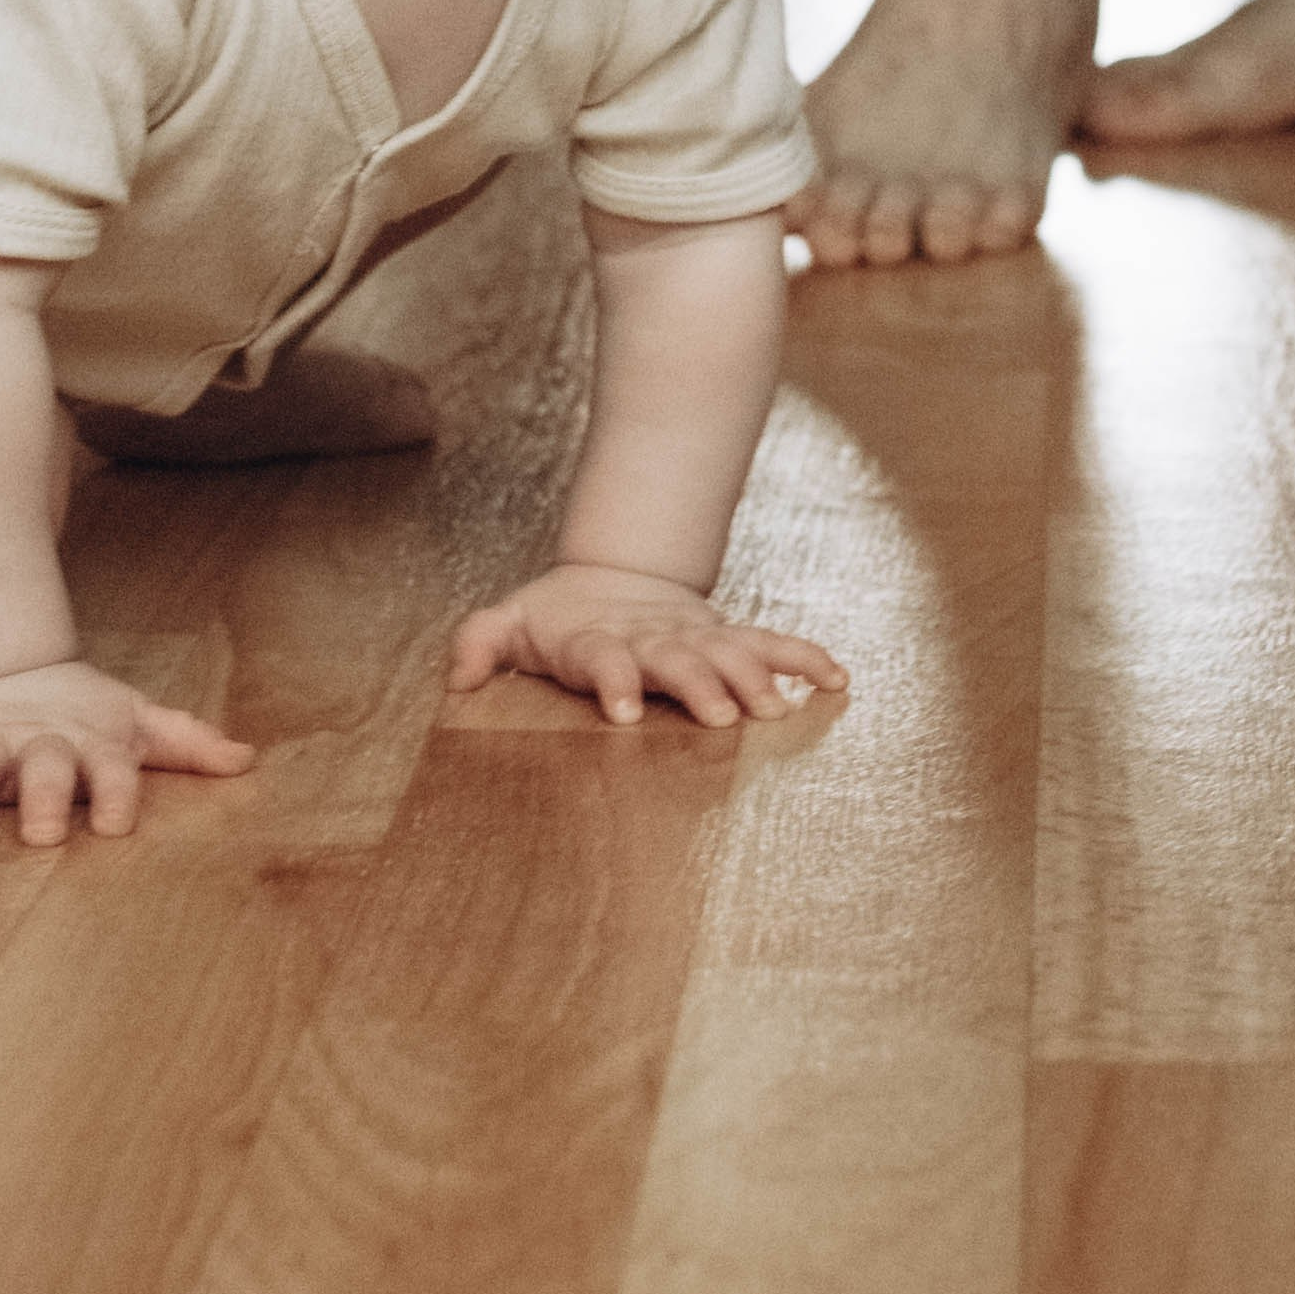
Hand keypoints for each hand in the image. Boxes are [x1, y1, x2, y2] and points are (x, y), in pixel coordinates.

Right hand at [0, 660, 255, 846]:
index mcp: (83, 741)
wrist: (3, 666)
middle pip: (39, 769)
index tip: (116, 824)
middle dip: (42, 798)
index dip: (116, 791)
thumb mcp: (133, 720)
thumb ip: (185, 741)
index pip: (110, 768)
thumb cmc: (79, 713)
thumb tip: (247, 760)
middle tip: (42, 835)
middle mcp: (29, 745)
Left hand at [448, 564, 846, 729]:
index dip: (614, 680)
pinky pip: (772, 644)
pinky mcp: (727, 638)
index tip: (626, 712)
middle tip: (724, 715)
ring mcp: (695, 636)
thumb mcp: (509, 623)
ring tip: (781, 707)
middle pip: (679, 658)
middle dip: (701, 684)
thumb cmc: (556, 620)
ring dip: (757, 676)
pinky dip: (804, 658)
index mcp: (597, 640)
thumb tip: (457, 678)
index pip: (603, 658)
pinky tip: (837, 681)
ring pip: (732, 651)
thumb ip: (478, 643)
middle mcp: (653, 638)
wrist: (612, 578)